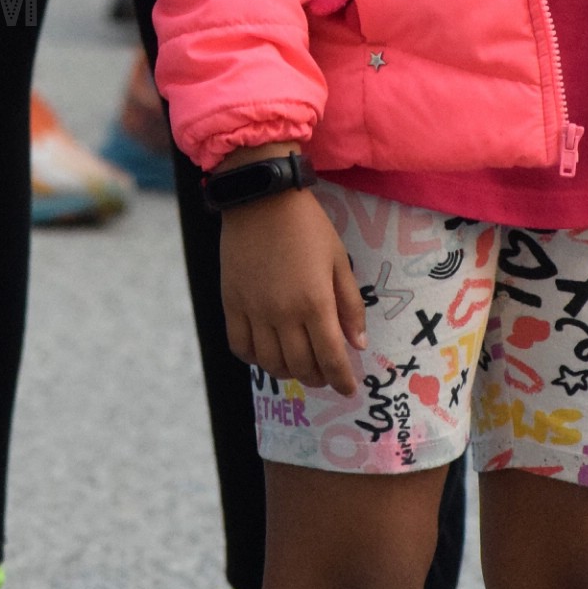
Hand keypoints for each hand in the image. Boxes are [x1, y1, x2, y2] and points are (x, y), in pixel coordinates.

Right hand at [220, 185, 366, 396]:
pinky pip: (240, 346)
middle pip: (301, 366)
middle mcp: (283, 313)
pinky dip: (254, 359)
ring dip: (288, 373)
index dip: (341, 380)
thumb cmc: (307, 226)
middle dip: (318, 378)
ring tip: (299, 367)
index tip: (348, 390)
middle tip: (326, 375)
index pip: (330, 358)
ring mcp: (254, 310)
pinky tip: (266, 354)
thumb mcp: (339, 260)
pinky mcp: (231, 303)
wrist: (261, 198)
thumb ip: (349, 304)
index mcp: (315, 302)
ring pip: (270, 363)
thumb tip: (356, 343)